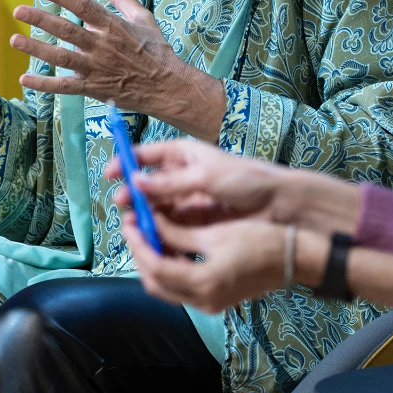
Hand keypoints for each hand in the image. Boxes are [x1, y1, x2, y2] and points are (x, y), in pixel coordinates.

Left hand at [11, 0, 224, 136]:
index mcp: (113, 25)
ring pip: (60, 57)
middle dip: (40, 19)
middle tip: (18, 10)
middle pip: (65, 29)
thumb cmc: (157, 51)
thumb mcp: (144, 18)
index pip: (82, 5)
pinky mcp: (94, 88)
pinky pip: (65, 87)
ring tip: (15, 40)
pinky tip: (25, 79)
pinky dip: (44, 84)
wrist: (168, 86)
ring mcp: (96, 68)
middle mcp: (101, 46)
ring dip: (35, 49)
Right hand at [105, 138, 363, 232]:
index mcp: (186, 155)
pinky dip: (161, 231)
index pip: (149, 155)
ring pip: (159, 207)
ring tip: (134, 225)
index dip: (127, 162)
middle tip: (121, 206)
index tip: (110, 174)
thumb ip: (170, 183)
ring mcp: (191, 199)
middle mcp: (185, 176)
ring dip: (146, 215)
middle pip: (150, 184)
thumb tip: (134, 182)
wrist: (282, 206)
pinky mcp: (199, 222)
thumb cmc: (247, 181)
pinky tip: (152, 238)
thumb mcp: (205, 177)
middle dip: (134, 194)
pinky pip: (173, 226)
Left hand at [122, 211, 292, 313]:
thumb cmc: (259, 240)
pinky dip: (169, 268)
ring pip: (166, 288)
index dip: (138, 244)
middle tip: (133, 227)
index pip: (156, 267)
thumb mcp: (215, 233)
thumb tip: (149, 223)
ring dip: (152, 262)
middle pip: (156, 284)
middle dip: (140, 255)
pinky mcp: (215, 300)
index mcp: (203, 283)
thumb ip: (177, 232)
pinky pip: (181, 288)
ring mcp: (209, 304)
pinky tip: (167, 246)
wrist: (295, 258)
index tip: (129, 222)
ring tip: (146, 233)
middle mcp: (202, 301)